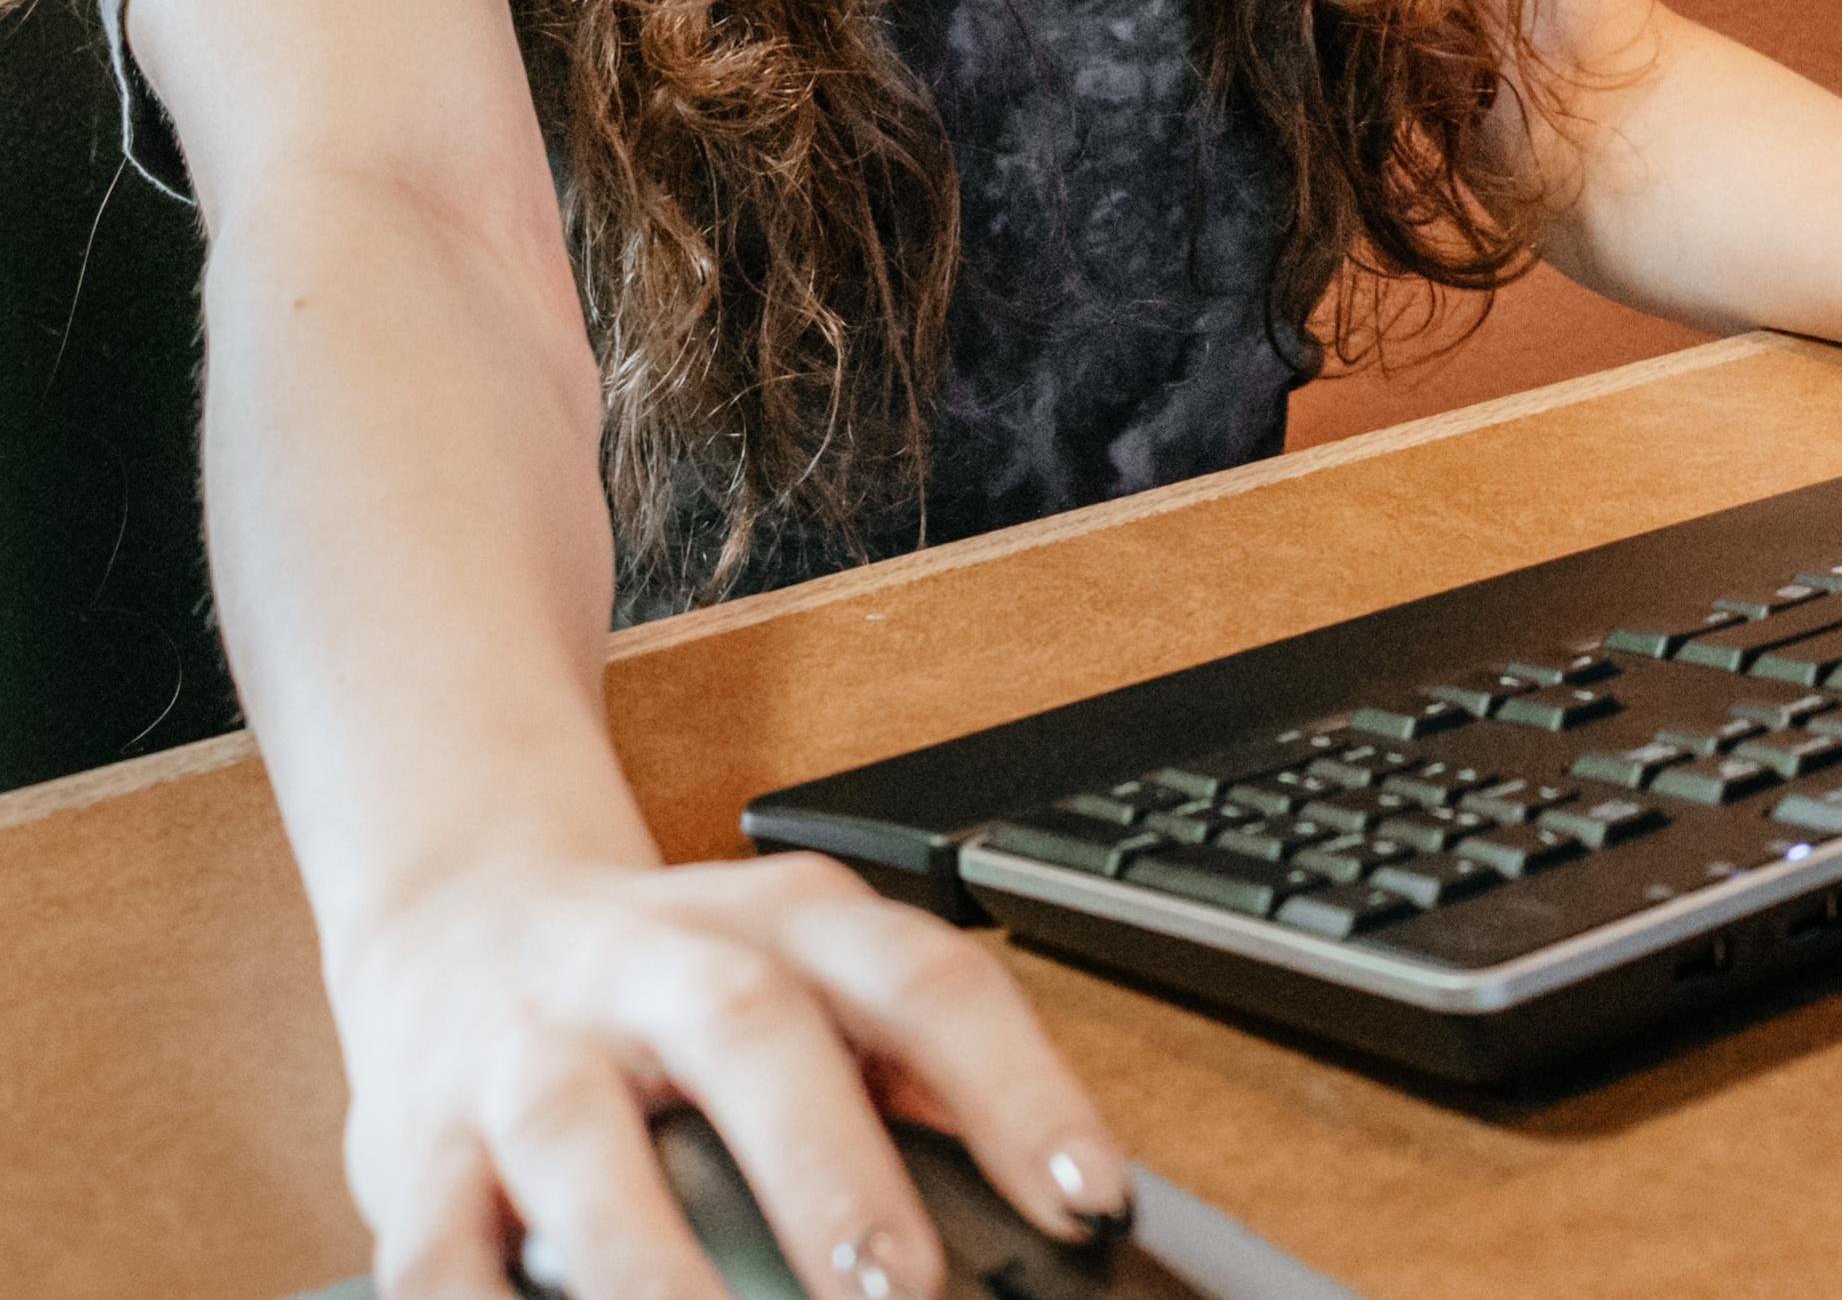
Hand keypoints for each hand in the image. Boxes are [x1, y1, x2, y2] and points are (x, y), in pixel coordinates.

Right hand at [333, 850, 1129, 1299]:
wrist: (468, 918)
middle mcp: (661, 963)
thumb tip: (1056, 1201)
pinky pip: (432, 1247)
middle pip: (754, 1032)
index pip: (930, 983)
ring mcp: (530, 1050)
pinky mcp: (414, 1147)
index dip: (1016, 1088)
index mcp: (793, 924)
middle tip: (902, 1291)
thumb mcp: (814, 980)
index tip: (1089, 1201)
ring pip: (579, 1135)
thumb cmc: (684, 984)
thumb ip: (919, 1073)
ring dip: (650, 1261)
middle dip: (829, 1168)